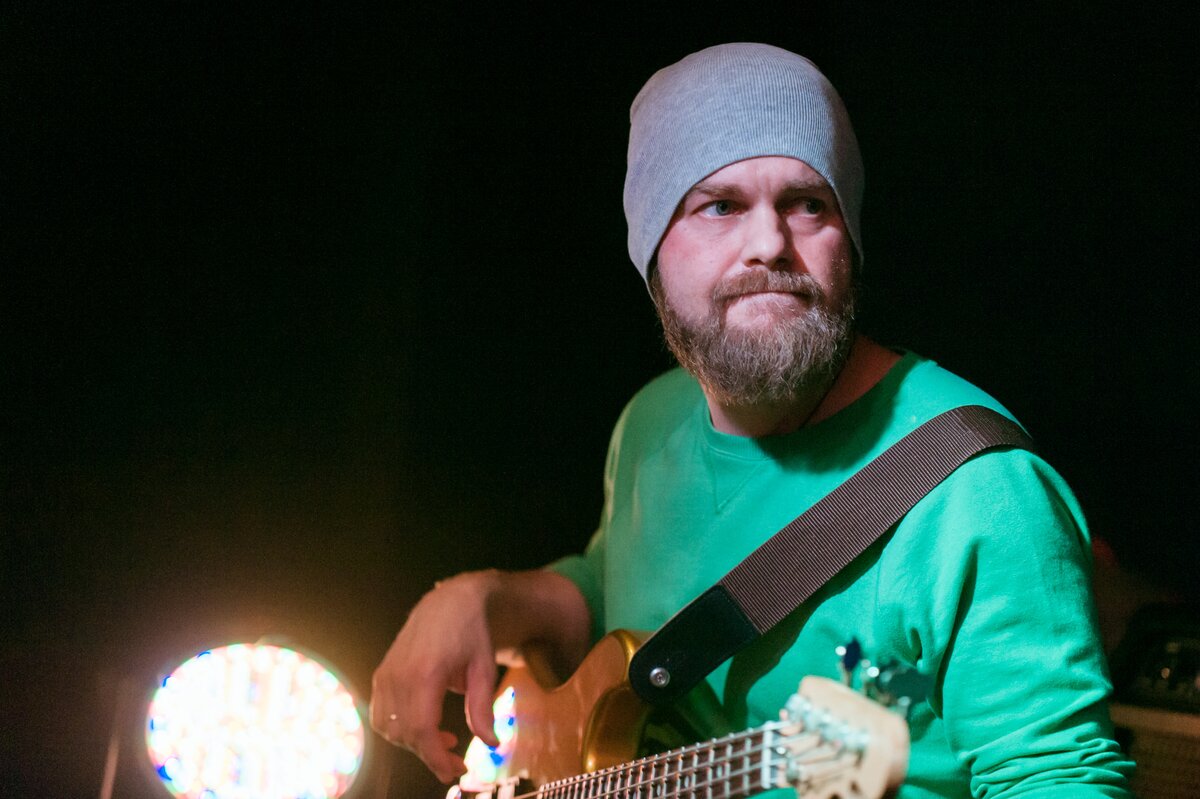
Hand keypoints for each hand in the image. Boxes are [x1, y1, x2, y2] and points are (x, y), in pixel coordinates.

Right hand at [370, 570, 502, 783]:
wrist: (450, 602)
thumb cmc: (470, 632)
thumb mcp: (484, 669)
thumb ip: (483, 708)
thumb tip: (491, 742)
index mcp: (425, 672)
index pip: (421, 729)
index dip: (435, 758)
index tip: (453, 772)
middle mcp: (399, 674)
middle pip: (405, 733)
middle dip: (430, 755)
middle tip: (457, 761)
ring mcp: (386, 674)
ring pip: (390, 728)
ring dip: (414, 743)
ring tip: (444, 739)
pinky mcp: (381, 675)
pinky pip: (381, 715)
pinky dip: (399, 729)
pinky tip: (424, 725)